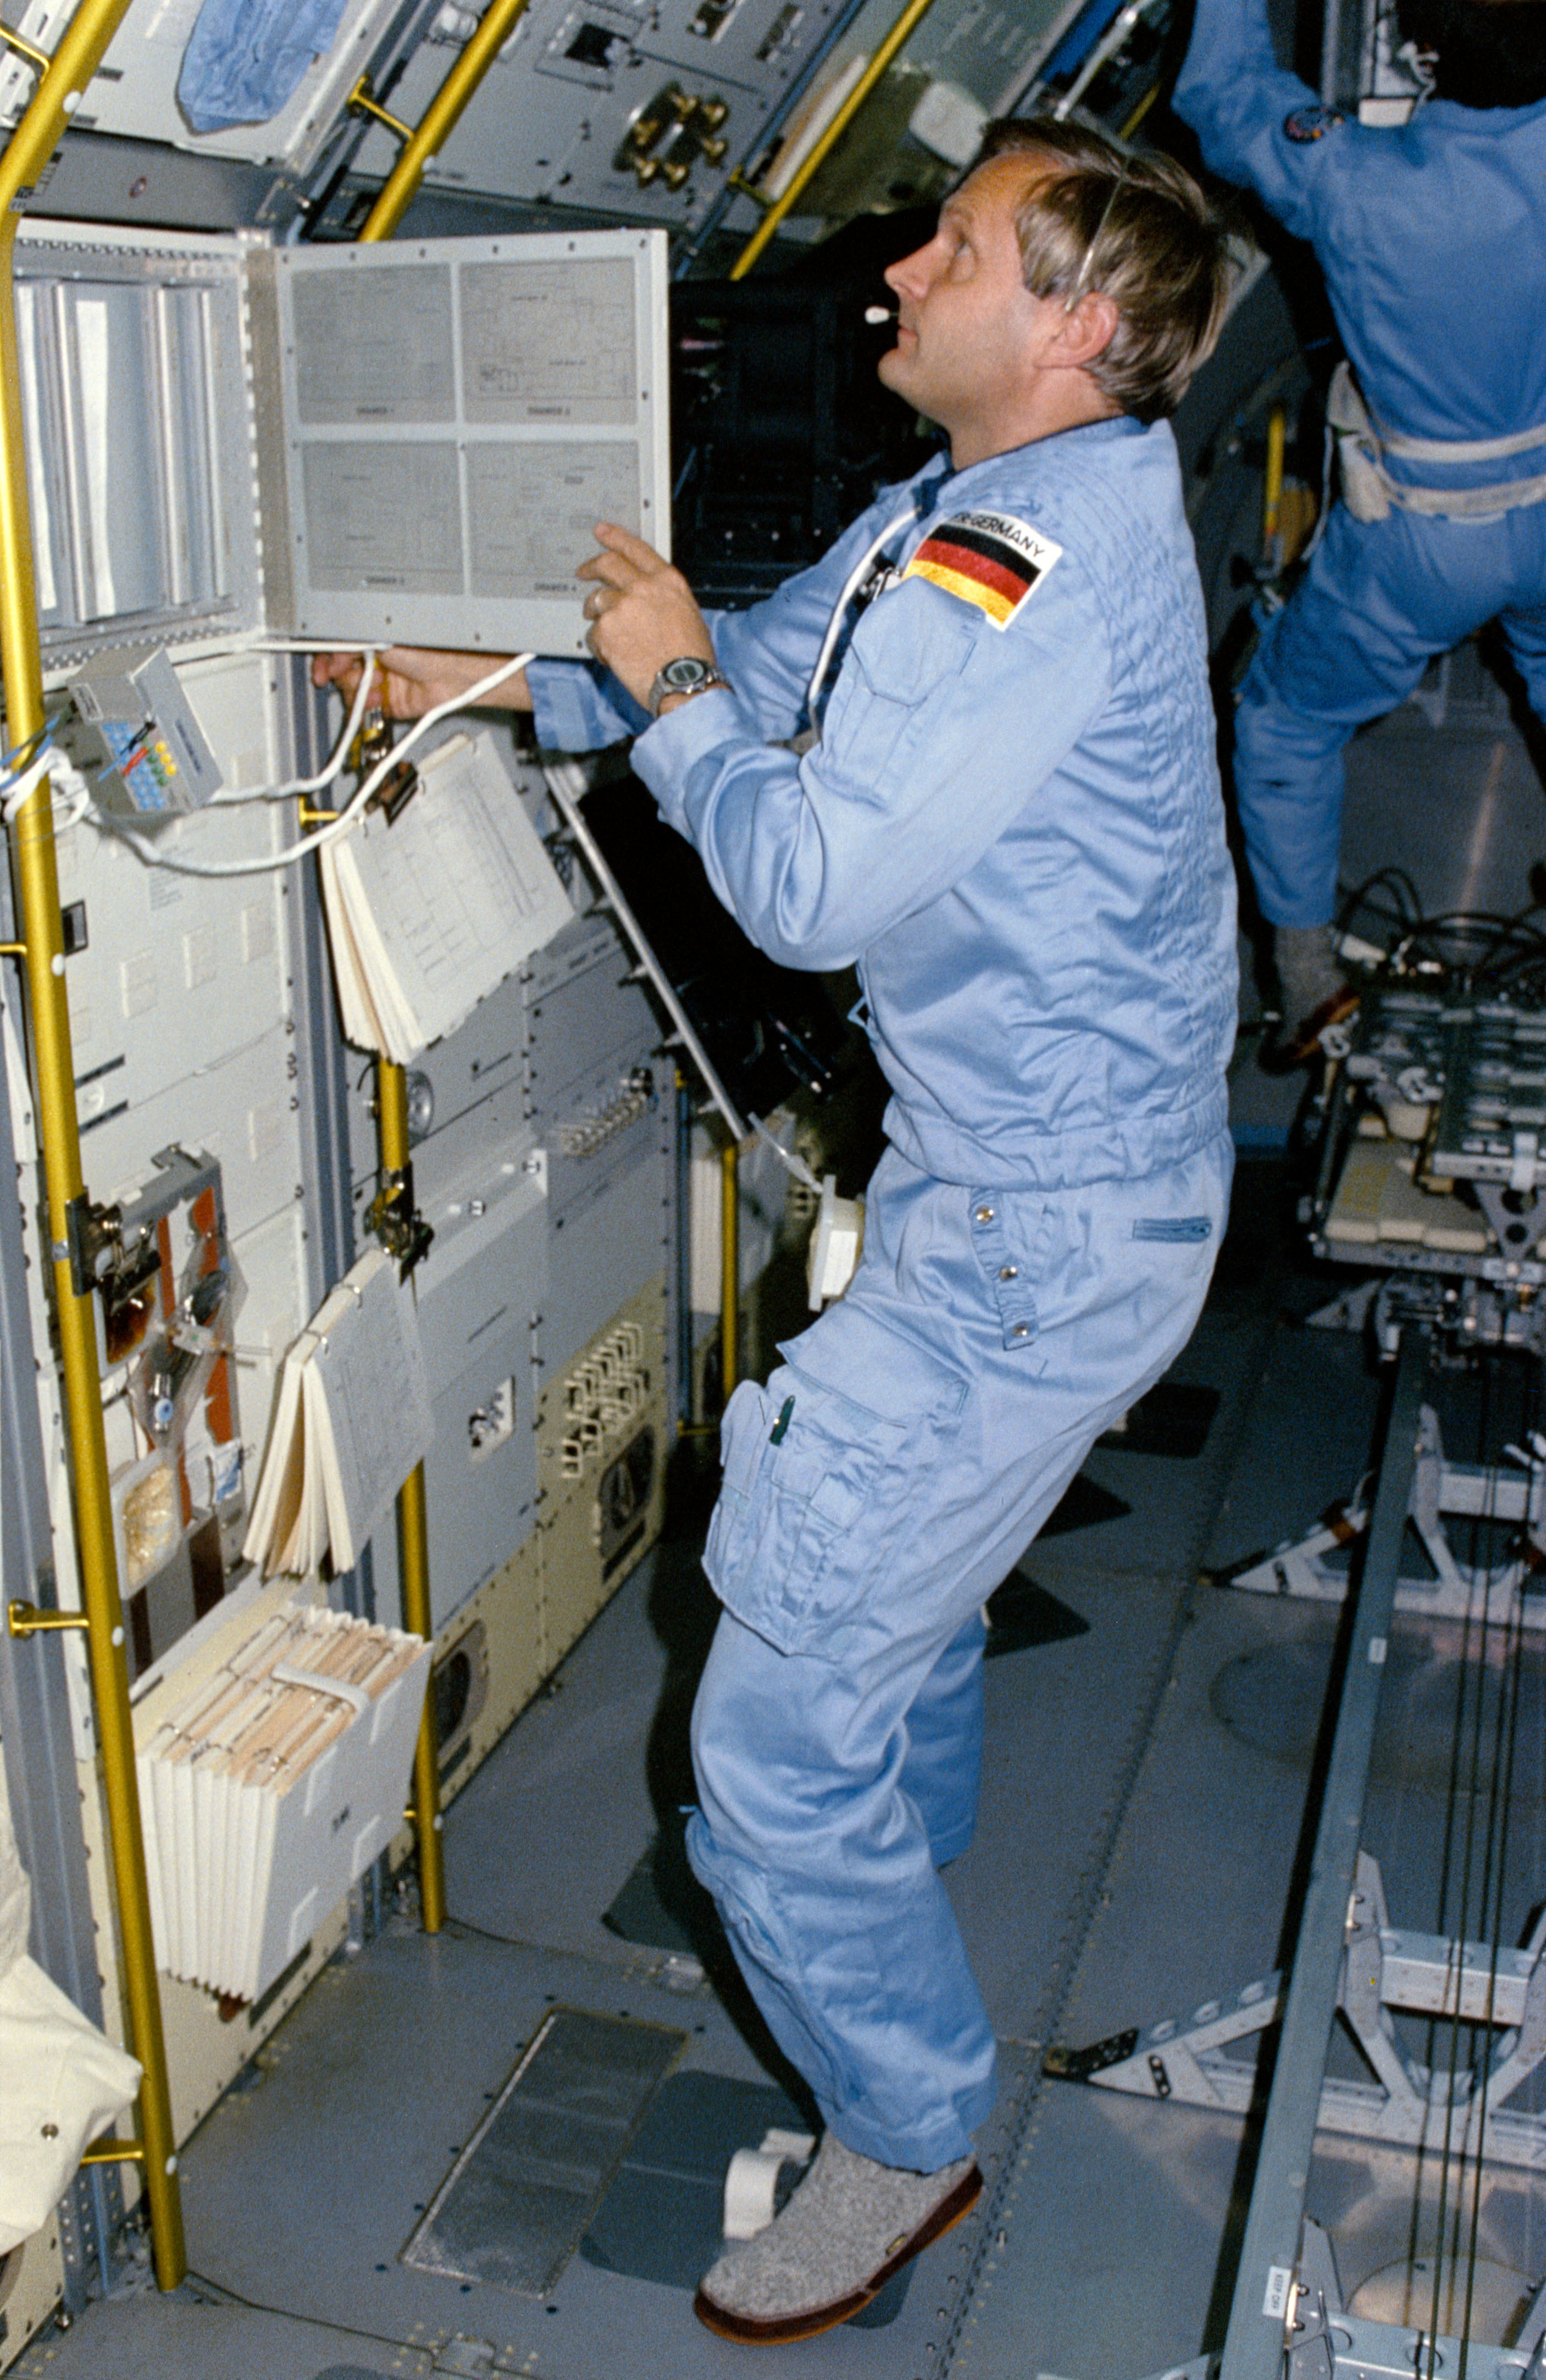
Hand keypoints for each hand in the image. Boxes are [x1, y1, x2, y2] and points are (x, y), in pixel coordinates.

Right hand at [310, 647, 531, 717]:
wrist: (455, 675)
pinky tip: (378, 698)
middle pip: (340, 669)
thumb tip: (331, 651)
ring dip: (356, 689)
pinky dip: (367, 706)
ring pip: (351, 690)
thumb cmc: (430, 647)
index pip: (339, 646)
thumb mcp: (383, 637)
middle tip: (341, 674)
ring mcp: (384, 681)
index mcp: (374, 636)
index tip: (321, 667)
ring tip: (372, 683)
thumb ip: (353, 641)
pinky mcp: (391, 703)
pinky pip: (367, 709)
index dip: (326, 657)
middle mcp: (377, 658)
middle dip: (339, 673)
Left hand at [577, 523, 715, 711]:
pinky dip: (600, 646)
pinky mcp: (605, 630)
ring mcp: (621, 607)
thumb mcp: (688, 613)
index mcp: (666, 581)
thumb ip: (663, 597)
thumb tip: (647, 596)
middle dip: (592, 566)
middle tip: (584, 572)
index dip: (616, 537)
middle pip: (607, 564)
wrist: (684, 682)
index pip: (635, 548)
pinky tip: (615, 657)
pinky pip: (593, 633)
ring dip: (596, 614)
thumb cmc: (691, 656)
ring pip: (596, 601)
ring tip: (607, 632)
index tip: (603, 531)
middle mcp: (643, 588)